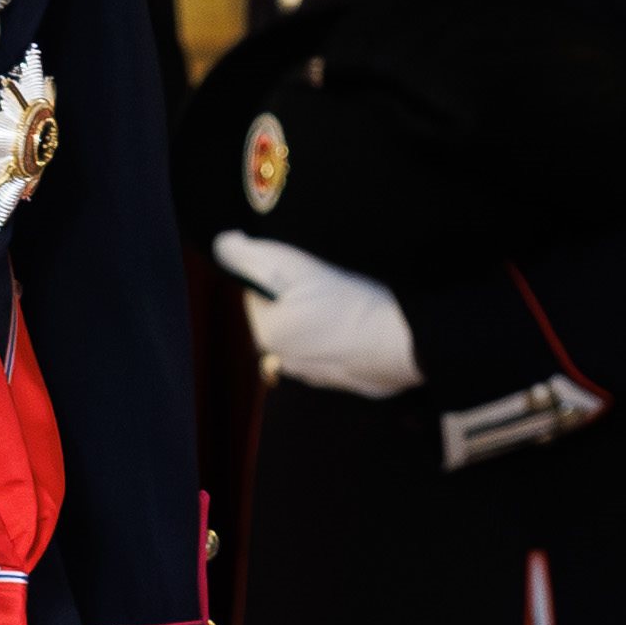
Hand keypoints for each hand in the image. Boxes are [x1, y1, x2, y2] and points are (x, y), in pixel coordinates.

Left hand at [212, 235, 420, 396]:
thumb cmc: (348, 304)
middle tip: (330, 285)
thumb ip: (251, 256)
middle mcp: (284, 362)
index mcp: (267, 336)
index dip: (280, 275)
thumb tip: (223, 244)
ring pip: (308, 333)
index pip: (258, 295)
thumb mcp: (294, 268)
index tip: (307, 271)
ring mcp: (315, 375)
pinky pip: (334, 351)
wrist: (403, 345)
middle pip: (283, 315)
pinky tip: (359, 324)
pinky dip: (342, 337)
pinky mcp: (345, 380)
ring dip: (321, 318)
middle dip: (300, 298)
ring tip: (347, 304)